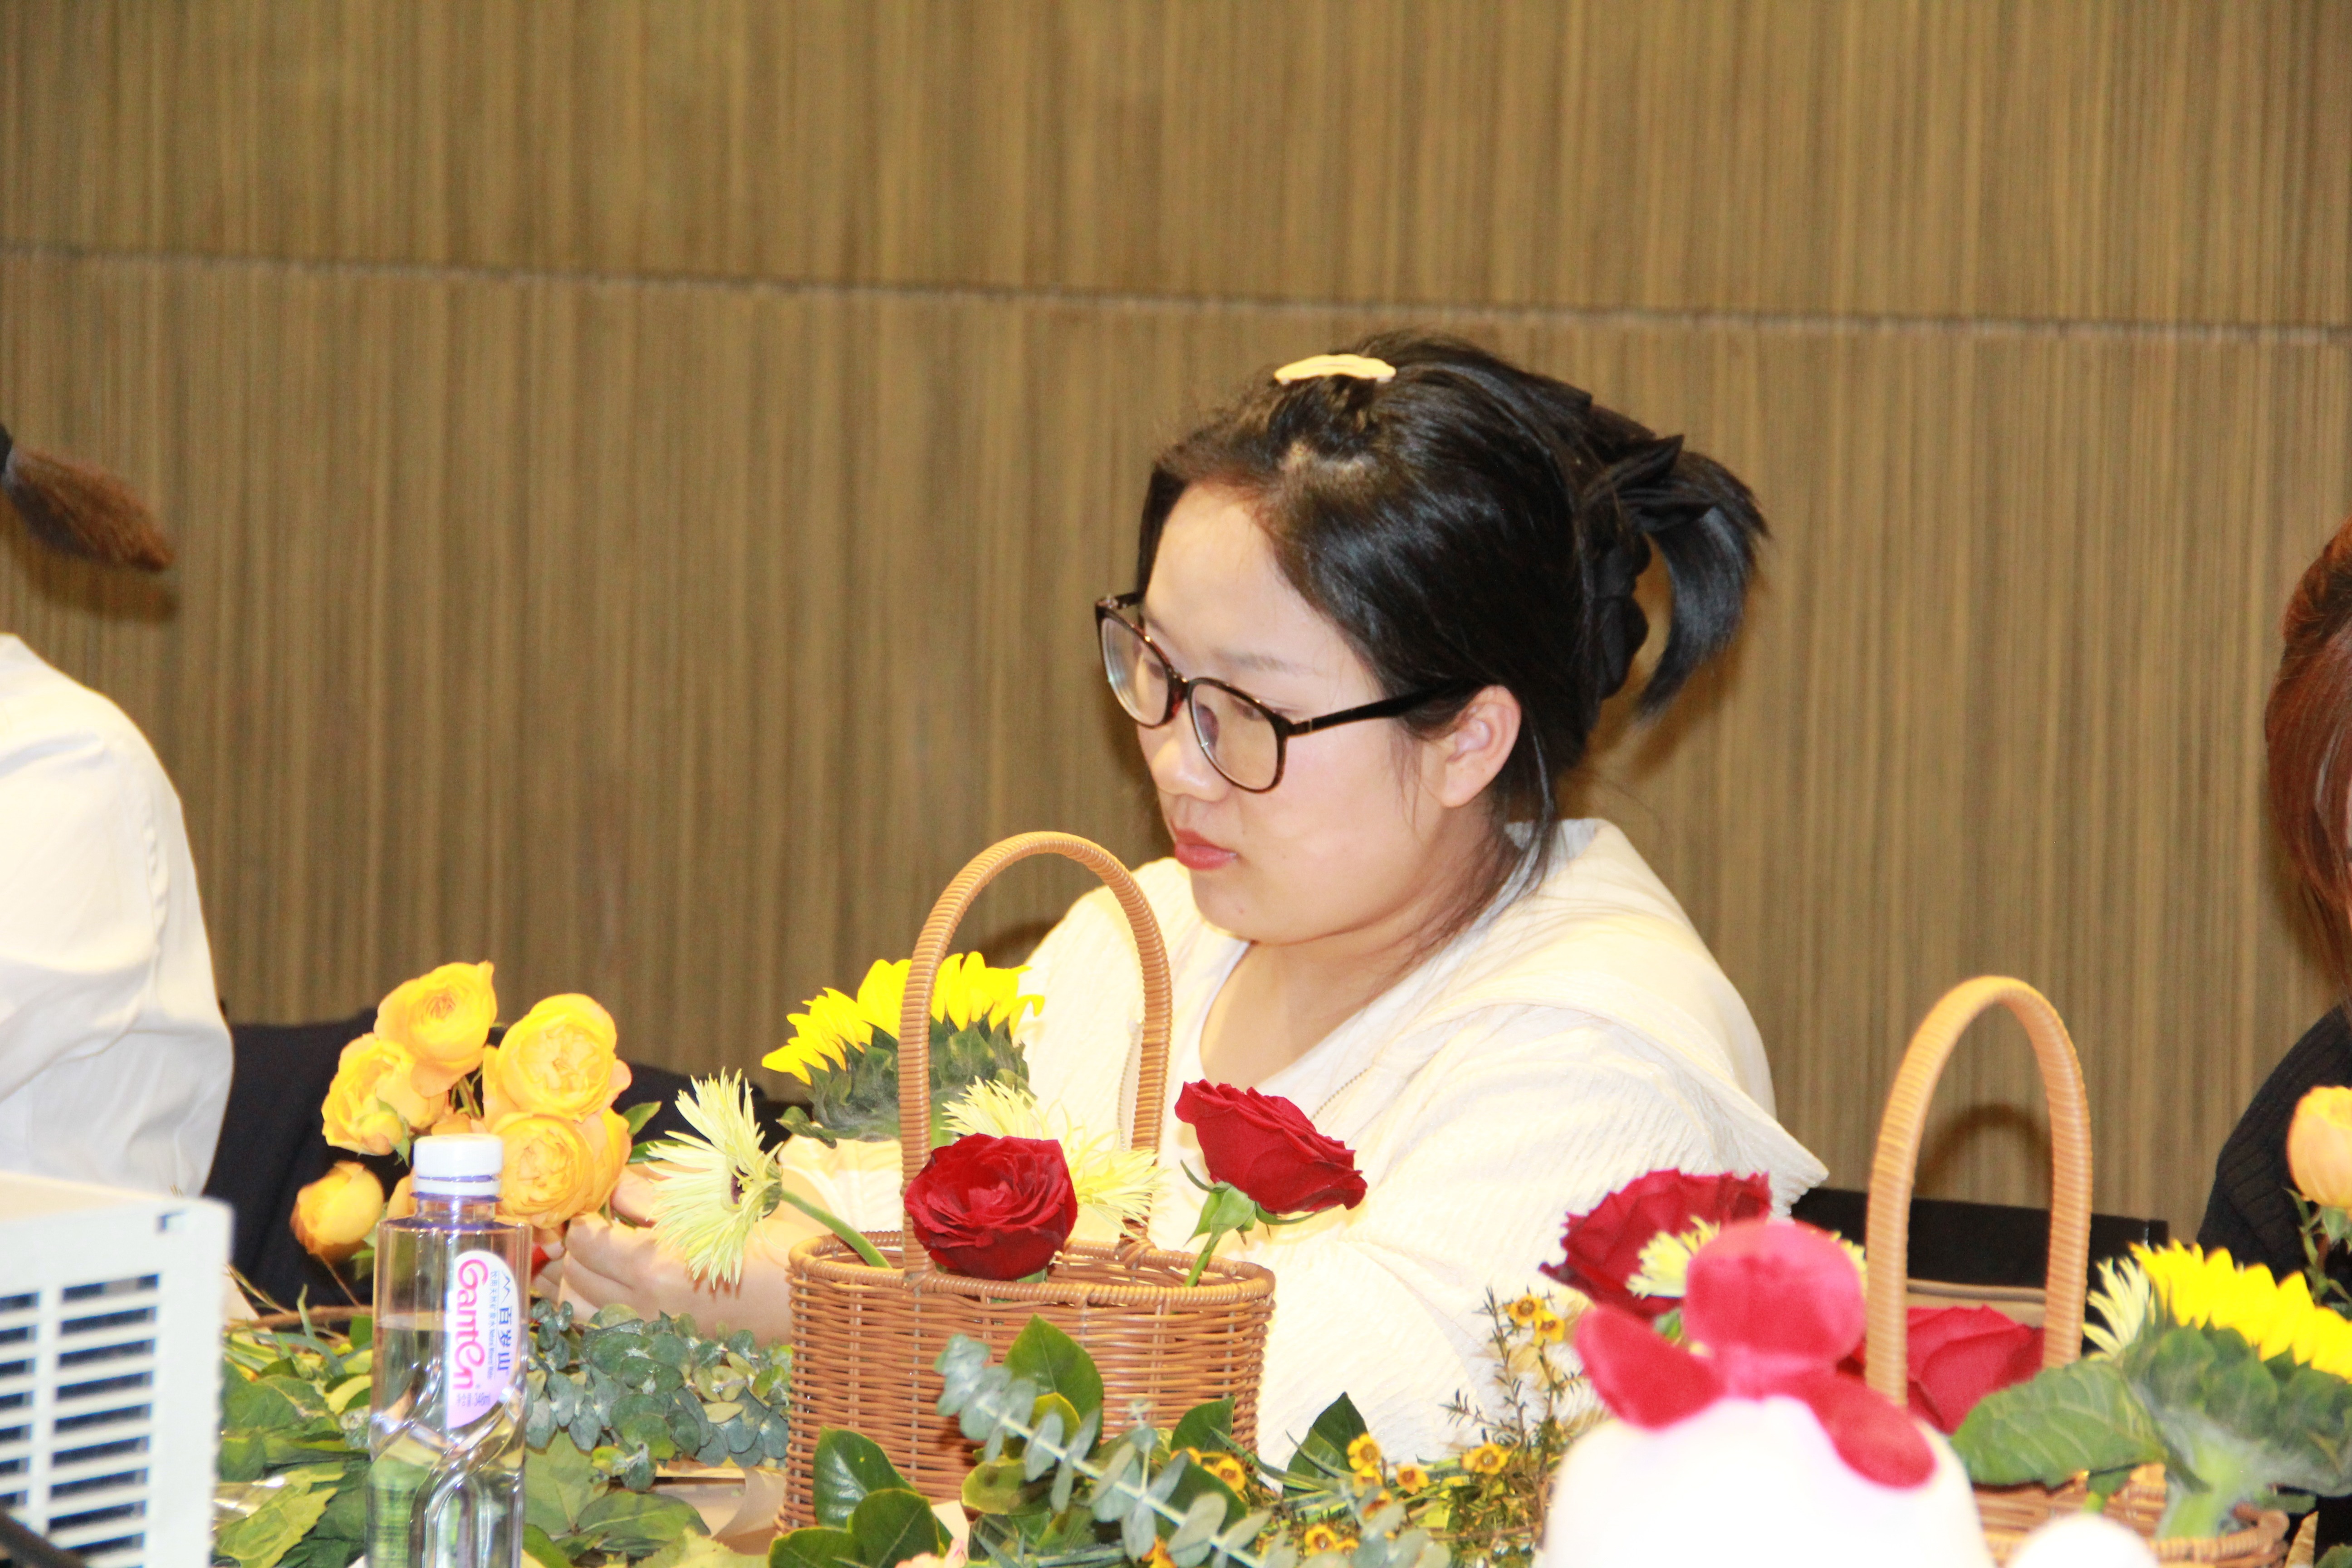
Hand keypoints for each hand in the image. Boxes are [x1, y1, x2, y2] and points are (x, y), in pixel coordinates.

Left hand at [556, 1165, 824, 1345]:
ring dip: (576, 1282)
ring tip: (596, 1258)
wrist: (809, 1298)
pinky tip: (611, 1287)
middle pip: (574, 1277)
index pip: (586, 1241)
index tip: (595, 1203)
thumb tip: (614, 1187)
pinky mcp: (663, 1344)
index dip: (582, 1217)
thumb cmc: (772, 1245)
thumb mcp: (715, 1205)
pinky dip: (594, 1308)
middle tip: (593, 1225)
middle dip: (574, 1248)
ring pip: (579, 1312)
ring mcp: (650, 1330)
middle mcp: (642, 1305)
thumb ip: (655, 1196)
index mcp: (654, 1266)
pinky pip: (604, 1329)